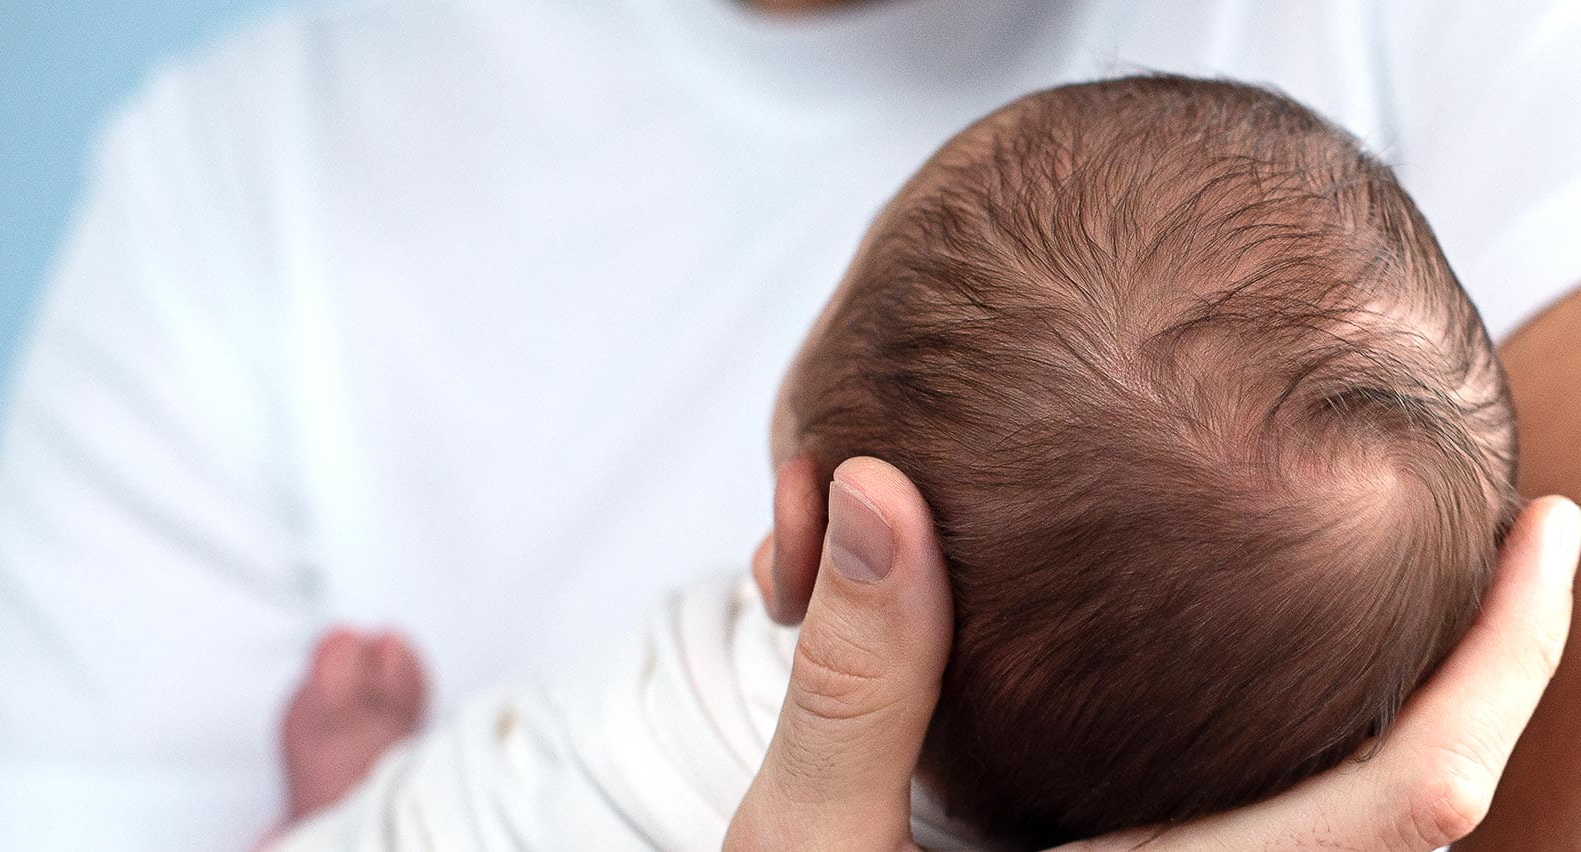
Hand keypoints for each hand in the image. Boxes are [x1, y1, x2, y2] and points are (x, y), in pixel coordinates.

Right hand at [725, 456, 1580, 850]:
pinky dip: (1303, 732)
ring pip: (1348, 817)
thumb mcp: (805, 847)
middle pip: (1417, 804)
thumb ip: (855, 683)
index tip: (1553, 532)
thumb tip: (881, 491)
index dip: (1505, 664)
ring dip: (1405, 700)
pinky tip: (1241, 652)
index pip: (1405, 801)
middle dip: (1487, 672)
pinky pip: (1268, 817)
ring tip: (1402, 567)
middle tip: (1510, 527)